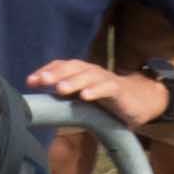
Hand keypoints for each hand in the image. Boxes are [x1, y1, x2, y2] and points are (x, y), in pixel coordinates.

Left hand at [25, 55, 163, 132]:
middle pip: (72, 67)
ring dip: (73, 81)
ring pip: (88, 76)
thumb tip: (42, 107)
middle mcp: (92, 72)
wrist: (142, 101)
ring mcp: (106, 80)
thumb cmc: (109, 102)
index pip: (62, 66)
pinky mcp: (119, 90)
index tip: (30, 81)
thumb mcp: (85, 101)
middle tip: (41, 81)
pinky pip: (107, 88)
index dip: (46, 71)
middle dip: (55, 73)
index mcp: (82, 73)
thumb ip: (67, 100)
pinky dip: (95, 91)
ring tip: (60, 89)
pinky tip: (85, 97)